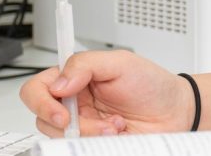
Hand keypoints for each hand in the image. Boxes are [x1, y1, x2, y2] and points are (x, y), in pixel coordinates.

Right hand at [20, 50, 192, 137]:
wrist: (176, 111)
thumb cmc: (151, 84)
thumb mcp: (121, 62)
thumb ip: (85, 65)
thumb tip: (57, 84)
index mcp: (73, 80)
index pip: (35, 89)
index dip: (41, 103)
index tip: (62, 112)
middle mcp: (72, 104)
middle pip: (44, 120)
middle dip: (72, 125)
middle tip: (97, 124)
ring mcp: (81, 126)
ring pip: (61, 139)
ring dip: (89, 135)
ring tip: (116, 127)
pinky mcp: (91, 144)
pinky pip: (79, 149)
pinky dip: (97, 145)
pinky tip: (117, 136)